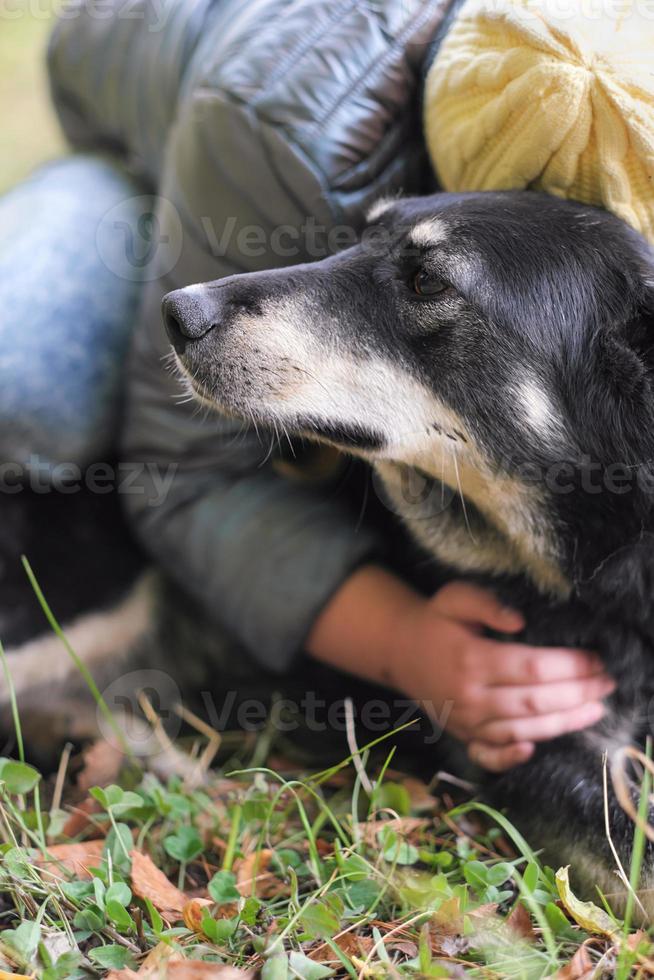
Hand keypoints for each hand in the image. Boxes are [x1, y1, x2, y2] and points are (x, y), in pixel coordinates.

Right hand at [390, 581, 615, 771]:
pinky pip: (487, 755)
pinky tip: (536, 748)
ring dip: (562, 724)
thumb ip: (486, 604)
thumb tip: (519, 620)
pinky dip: (511, 757)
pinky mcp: (462, 735)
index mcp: (471, 659)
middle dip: (578, 694)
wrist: (398, 649)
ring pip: (521, 730)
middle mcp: (469, 695)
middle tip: (607, 683)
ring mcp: (466, 721)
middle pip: (534, 702)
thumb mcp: (454, 599)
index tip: (596, 659)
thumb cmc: (435, 621)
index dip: (569, 666)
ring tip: (595, 709)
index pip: (531, 667)